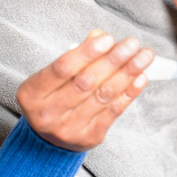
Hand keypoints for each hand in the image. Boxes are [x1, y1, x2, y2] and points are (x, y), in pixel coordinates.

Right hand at [16, 30, 153, 151]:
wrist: (47, 139)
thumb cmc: (54, 97)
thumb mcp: (54, 77)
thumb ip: (76, 56)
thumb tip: (99, 36)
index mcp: (32, 93)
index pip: (62, 68)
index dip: (87, 52)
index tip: (108, 38)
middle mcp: (48, 113)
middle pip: (86, 82)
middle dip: (114, 60)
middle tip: (132, 44)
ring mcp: (69, 128)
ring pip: (103, 95)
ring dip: (128, 73)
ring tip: (144, 56)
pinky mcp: (89, 136)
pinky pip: (114, 111)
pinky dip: (130, 92)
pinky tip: (141, 77)